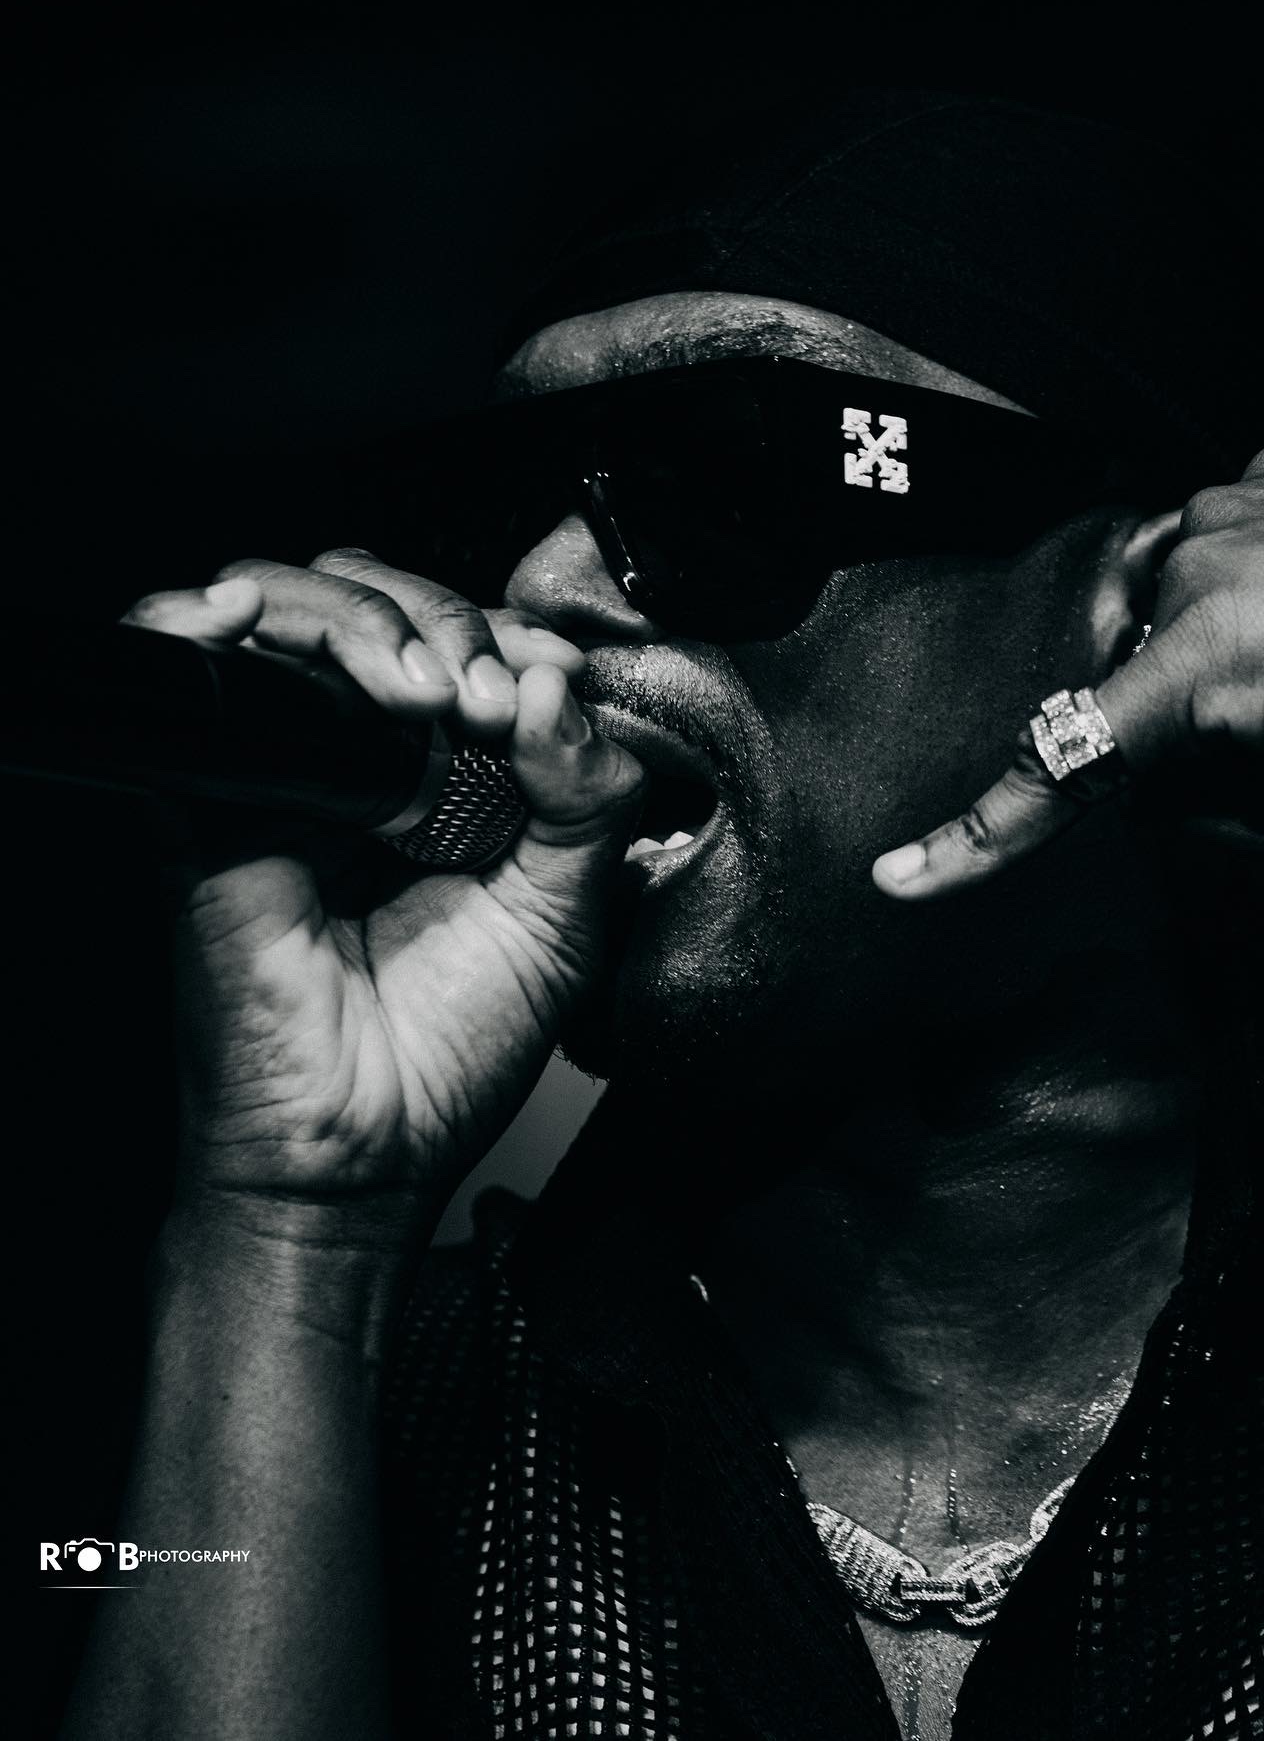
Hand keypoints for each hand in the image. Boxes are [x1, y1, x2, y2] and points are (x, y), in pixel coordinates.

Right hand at [124, 550, 642, 1245]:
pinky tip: (256, 625)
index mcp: (456, 774)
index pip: (472, 638)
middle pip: (384, 601)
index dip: (514, 636)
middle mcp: (367, 757)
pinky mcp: (209, 795)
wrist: (361, 1152)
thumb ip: (590, 795)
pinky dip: (207, 618)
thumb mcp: (569, 913)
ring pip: (296, 607)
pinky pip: (184, 668)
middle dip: (447, 621)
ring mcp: (287, 768)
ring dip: (365, 619)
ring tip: (419, 691)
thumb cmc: (451, 1049)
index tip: (554, 682)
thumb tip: (557, 682)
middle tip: (487, 699)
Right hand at [874, 408, 1263, 900]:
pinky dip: (1260, 568)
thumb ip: (1222, 798)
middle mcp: (1202, 556)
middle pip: (1125, 668)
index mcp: (1208, 652)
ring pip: (1174, 590)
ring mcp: (1246, 497)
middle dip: (1166, 713)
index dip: (980, 835)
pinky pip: (1234, 528)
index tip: (902, 879)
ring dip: (1217, 634)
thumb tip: (1160, 793)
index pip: (1066, 755)